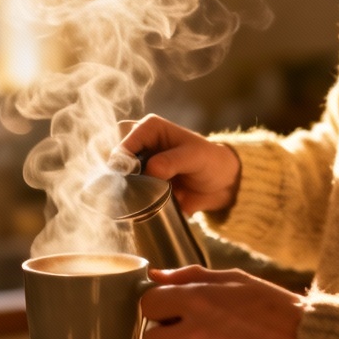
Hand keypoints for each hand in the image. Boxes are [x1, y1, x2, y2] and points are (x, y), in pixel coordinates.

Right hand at [117, 114, 240, 215]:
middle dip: (121, 177)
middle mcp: (140, 146)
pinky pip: (130, 195)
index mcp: (149, 129)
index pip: (124, 143)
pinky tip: (140, 209)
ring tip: (139, 200)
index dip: (123, 161)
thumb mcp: (195, 156)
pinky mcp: (144, 186)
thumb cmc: (210, 161)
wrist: (222, 184)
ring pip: (120, 180)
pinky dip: (132, 203)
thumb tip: (150, 170)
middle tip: (134, 190)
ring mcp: (140, 167)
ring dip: (126, 192)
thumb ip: (172, 161)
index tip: (130, 178)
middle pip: (117, 162)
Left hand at [140, 265, 304, 338]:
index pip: (148, 304)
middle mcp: (194, 334)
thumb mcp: (234, 279)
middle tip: (186, 330)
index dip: (158, 305)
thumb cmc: (272, 308)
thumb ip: (190, 276)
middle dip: (164, 333)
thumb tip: (156, 277)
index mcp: (197, 301)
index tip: (171, 308)